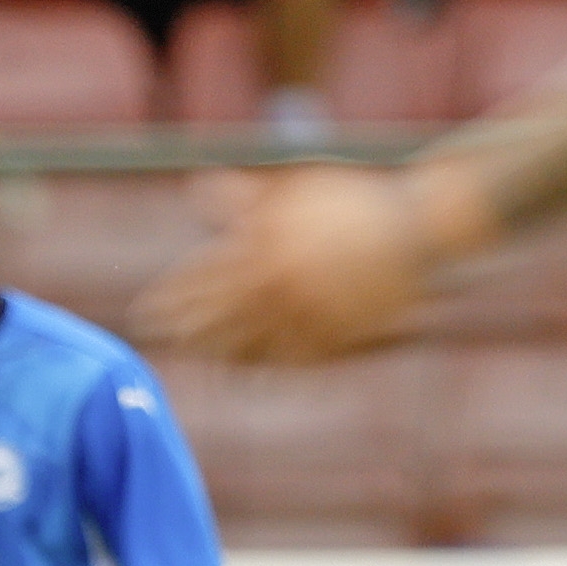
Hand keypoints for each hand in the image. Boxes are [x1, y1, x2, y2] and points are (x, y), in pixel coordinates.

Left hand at [136, 166, 431, 363]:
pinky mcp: (336, 335)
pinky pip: (292, 361)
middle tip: (156, 344)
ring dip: (217, 357)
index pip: (201, 280)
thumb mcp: (296, 190)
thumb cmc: (354, 202)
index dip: (170, 299)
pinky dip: (267, 369)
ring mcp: (306, 313)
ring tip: (200, 361)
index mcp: (264, 246)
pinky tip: (249, 376)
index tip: (144, 313)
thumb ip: (245, 197)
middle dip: (182, 333)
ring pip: (248, 346)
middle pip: (215, 319)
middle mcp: (279, 284)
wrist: (422, 225)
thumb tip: (196, 189)